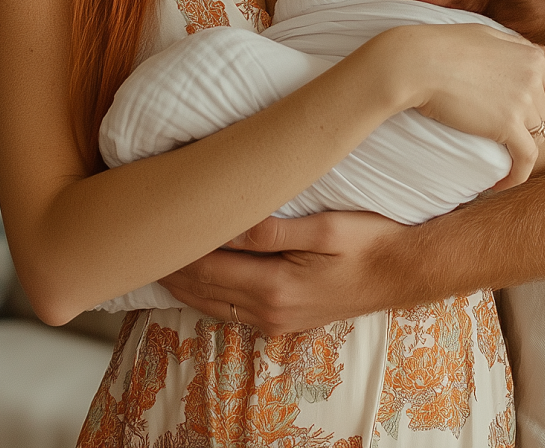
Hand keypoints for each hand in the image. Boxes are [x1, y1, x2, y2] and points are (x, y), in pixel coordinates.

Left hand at [162, 211, 408, 334]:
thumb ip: (270, 229)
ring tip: (156, 258)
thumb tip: (224, 222)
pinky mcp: (284, 322)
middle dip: (170, 266)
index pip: (207, 267)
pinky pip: (231, 311)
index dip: (177, 247)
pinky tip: (194, 280)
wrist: (404, 272)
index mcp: (275, 286)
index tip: (153, 223)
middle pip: (202, 289)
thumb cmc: (369, 242)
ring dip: (183, 283)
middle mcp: (270, 311)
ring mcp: (276, 321)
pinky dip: (206, 295)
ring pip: (212, 304)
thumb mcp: (324, 227)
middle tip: (140, 240)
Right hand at [369, 25, 544, 188]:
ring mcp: (523, 100)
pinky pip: (526, 158)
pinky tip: (501, 184)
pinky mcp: (508, 125)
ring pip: (536, 135)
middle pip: (542, 112)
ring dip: (519, 148)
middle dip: (526, 125)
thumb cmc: (443, 46)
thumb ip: (510, 48)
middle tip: (503, 137)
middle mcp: (533, 76)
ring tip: (500, 159)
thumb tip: (516, 59)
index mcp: (531, 55)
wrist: (419, 62)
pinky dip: (518, 175)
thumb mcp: (487, 35)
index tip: (518, 114)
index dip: (535, 102)